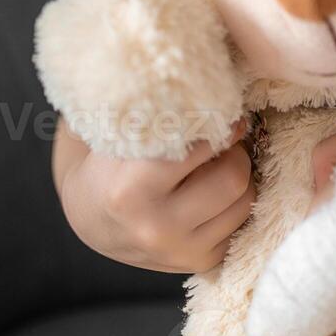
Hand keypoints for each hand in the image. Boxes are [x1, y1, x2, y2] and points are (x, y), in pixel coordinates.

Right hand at [54, 115, 254, 272]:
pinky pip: (243, 223)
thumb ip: (147, 105)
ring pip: (246, 199)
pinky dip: (235, 202)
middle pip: (234, 175)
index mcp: (131, 189)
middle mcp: (156, 227)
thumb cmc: (106, 162)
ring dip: (239, 175)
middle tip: (221, 139)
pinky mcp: (200, 263)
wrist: (89, 220)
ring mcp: (179, 251)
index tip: (221, 112)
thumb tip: (193, 72)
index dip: (218, 124)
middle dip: (233, 151)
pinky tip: (214, 191)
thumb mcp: (112, 130)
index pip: (201, 147)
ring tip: (216, 163)